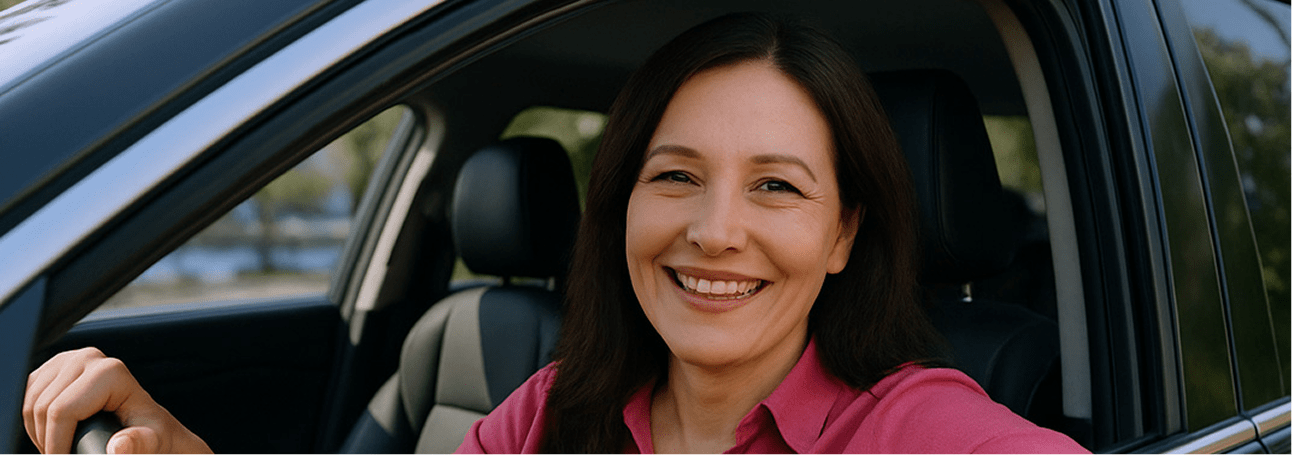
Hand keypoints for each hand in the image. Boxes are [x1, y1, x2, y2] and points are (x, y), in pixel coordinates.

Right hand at [23, 347, 211, 454]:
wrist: (147, 422)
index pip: (61, 412)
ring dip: (38, 432)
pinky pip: (27, 396)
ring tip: (59, 448)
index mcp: (110, 371)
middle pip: (42, 407)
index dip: (57, 444)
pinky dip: (33, 419)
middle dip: (47, 440)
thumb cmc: (151, 432)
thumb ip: (138, 444)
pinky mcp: (54, 366)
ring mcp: (69, 359)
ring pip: (31, 403)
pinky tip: (53, 432)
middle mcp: (88, 358)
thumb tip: (120, 448)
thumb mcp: (152, 441)